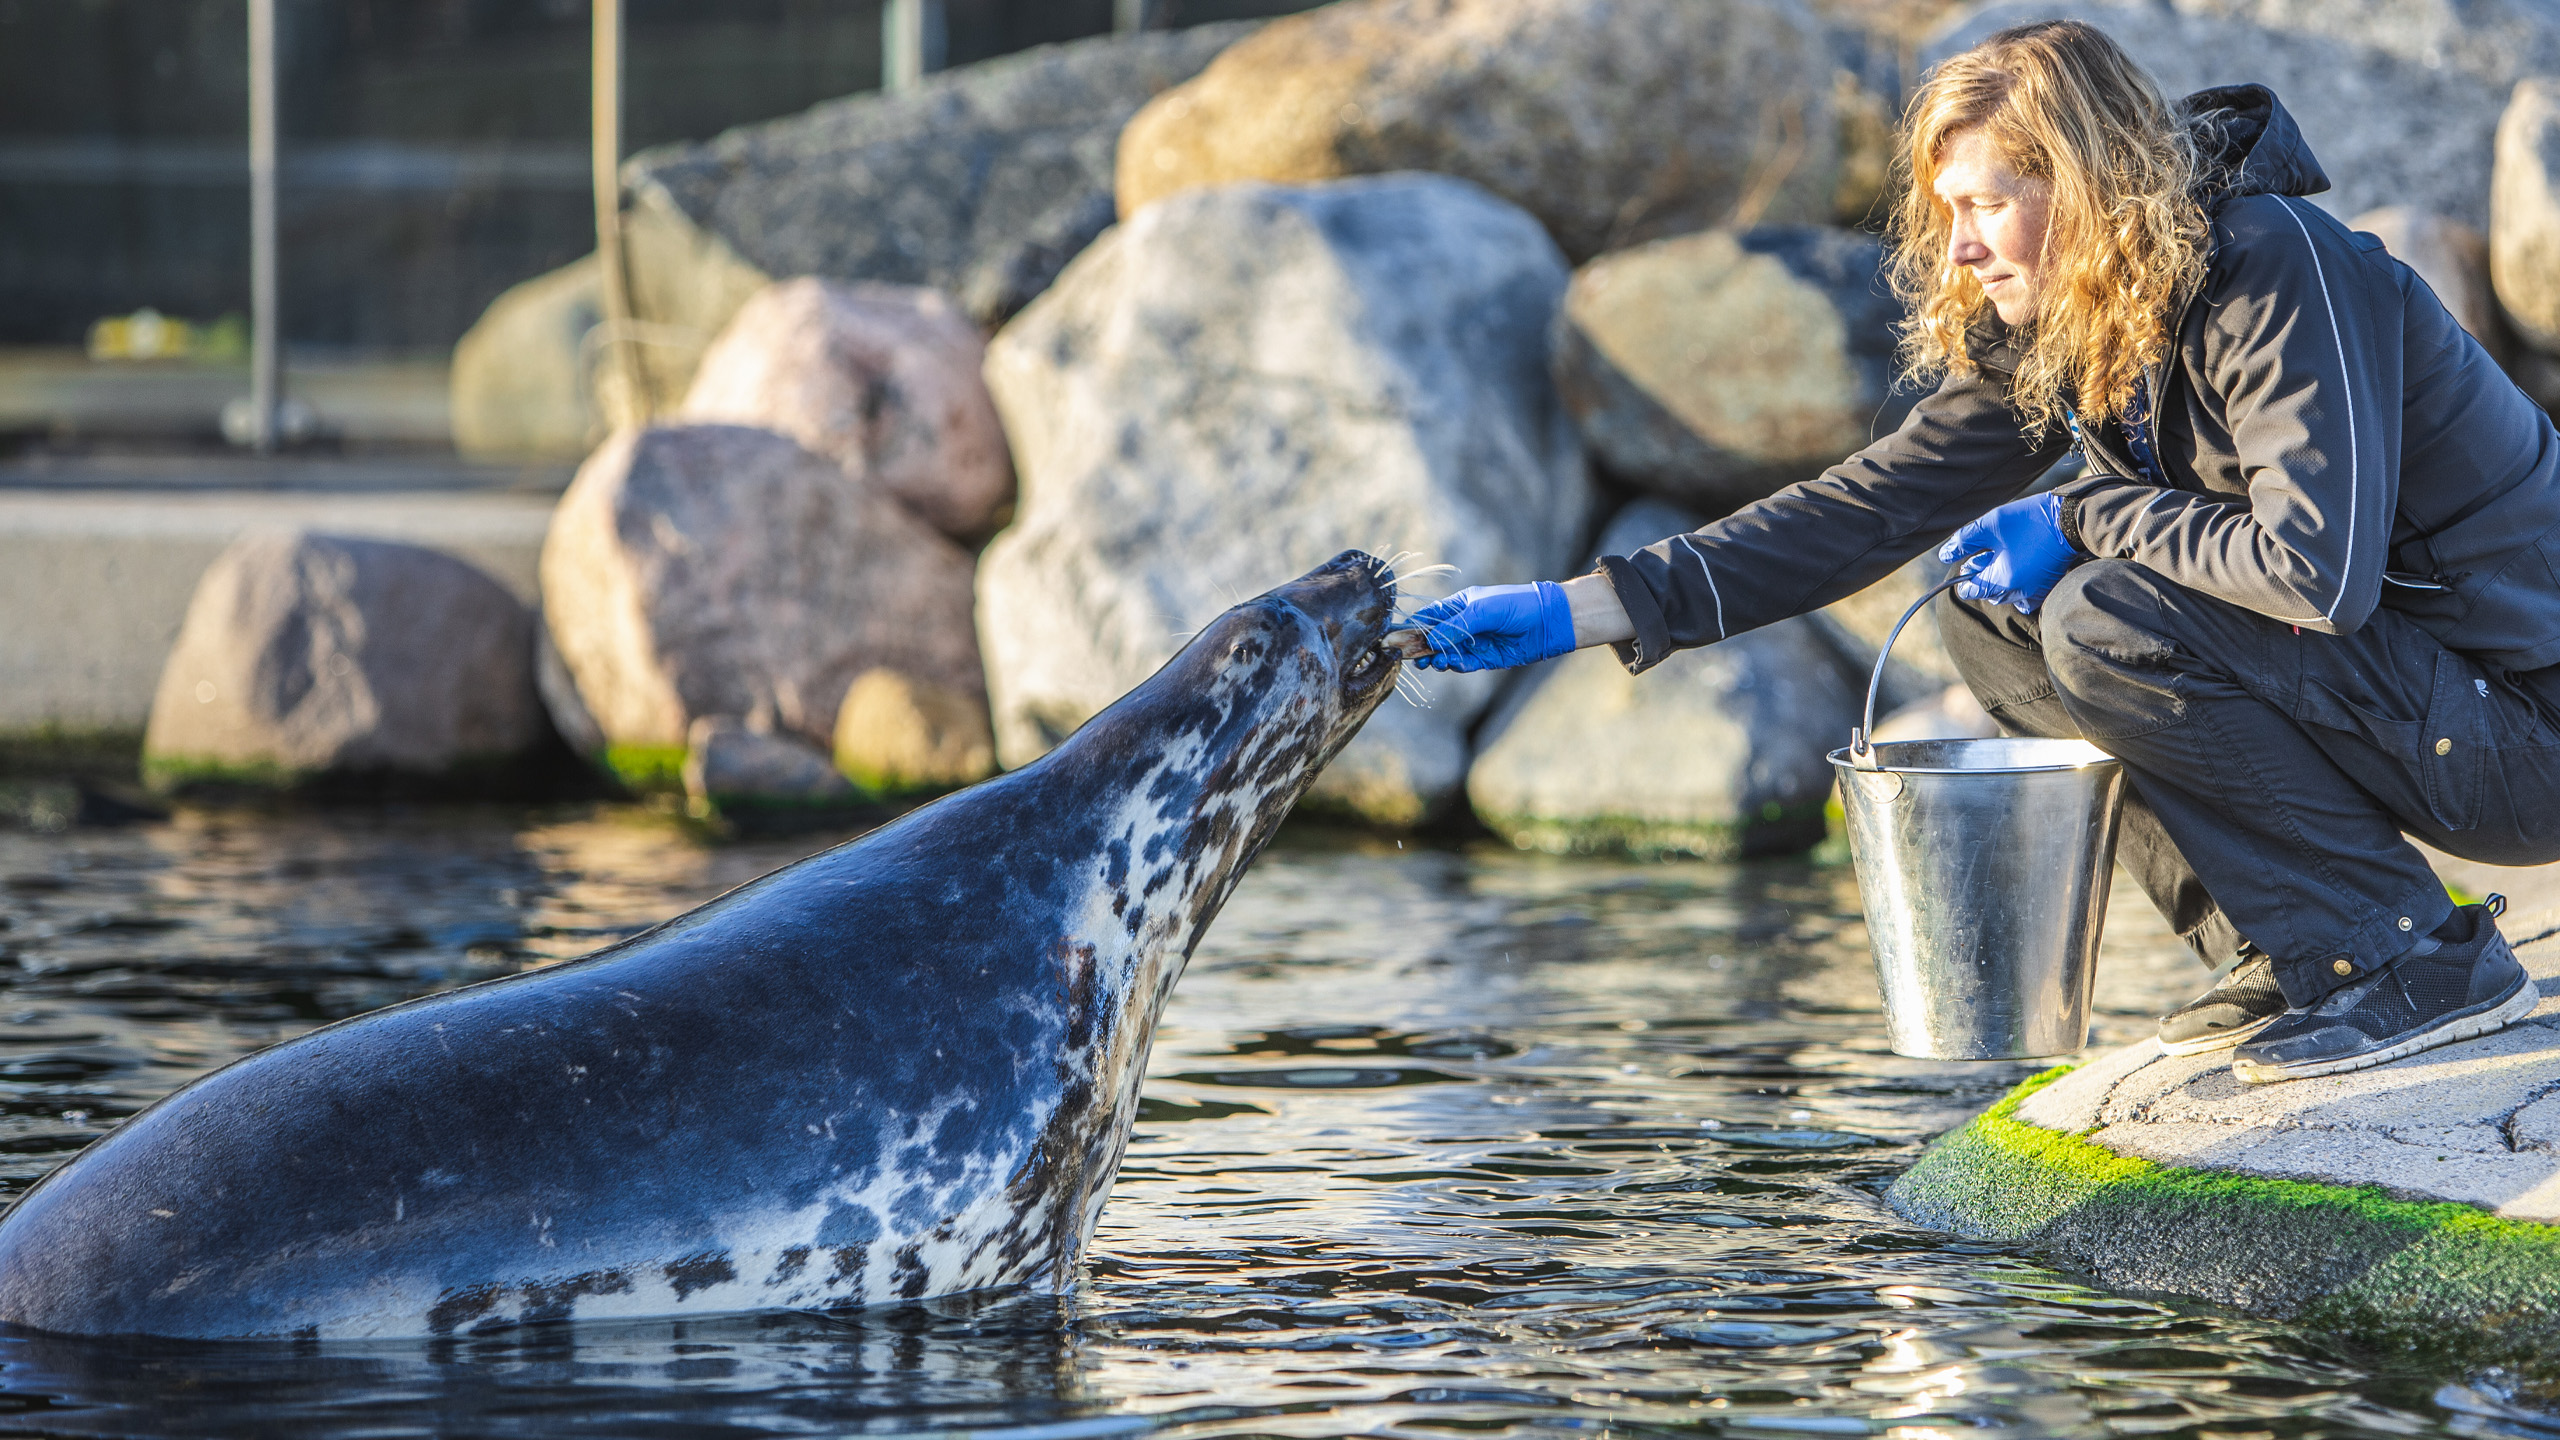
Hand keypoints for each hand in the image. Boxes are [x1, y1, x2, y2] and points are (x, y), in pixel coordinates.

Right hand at [1406, 582, 1575, 671]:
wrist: (1549, 622)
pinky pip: (1464, 663)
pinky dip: (1455, 665)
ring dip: (1438, 658)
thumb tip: (1431, 641)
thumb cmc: (1516, 606)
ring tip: (1433, 663)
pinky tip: (1451, 664)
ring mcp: (1474, 642)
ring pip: (1447, 653)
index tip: (1399, 638)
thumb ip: (1455, 627)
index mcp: (1460, 605)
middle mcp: (1464, 624)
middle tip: (1413, 658)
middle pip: (1434, 638)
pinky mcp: (1485, 658)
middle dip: (1422, 648)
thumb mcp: (1482, 611)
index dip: (1414, 627)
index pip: (1429, 616)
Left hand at [1936, 493, 2078, 613]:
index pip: (1972, 590)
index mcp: (2003, 581)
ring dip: (2000, 581)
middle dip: (1983, 577)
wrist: (2071, 519)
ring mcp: (2036, 592)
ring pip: (2008, 595)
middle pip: (1990, 593)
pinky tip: (2020, 566)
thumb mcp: (1990, 526)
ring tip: (2004, 557)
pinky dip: (2018, 586)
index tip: (1968, 563)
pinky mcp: (2048, 587)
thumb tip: (1944, 555)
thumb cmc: (2028, 521)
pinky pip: (2026, 596)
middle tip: (1986, 555)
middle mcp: (2019, 593)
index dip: (1965, 577)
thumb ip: (1964, 541)